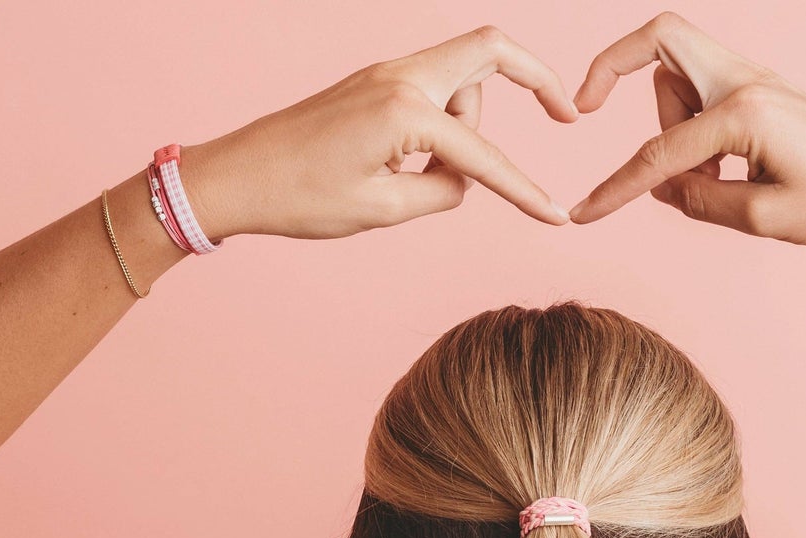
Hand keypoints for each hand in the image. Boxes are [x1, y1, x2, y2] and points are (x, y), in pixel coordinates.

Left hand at [178, 26, 576, 239]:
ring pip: (461, 75)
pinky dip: (445, 122)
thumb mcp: (382, 210)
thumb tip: (465, 178)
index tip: (557, 217)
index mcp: (404, 111)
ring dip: (470, 124)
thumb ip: (441, 192)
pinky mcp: (374, 84)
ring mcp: (385, 74)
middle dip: (536, 77)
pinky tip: (417, 164)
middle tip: (567, 111)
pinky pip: (432, 90)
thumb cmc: (302, 197)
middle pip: (490, 51)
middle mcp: (398, 77)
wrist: (239, 176)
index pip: (484, 157)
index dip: (524, 191)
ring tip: (424, 180)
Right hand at [567, 12, 805, 248]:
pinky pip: (706, 99)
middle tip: (589, 107)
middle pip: (661, 44)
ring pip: (681, 80)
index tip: (581, 215)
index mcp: (744, 111)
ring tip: (712, 188)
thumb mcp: (762, 219)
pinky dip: (697, 134)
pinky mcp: (766, 96)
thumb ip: (699, 201)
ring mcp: (758, 83)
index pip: (659, 154)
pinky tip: (727, 180)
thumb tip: (662, 187)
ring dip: (672, 130)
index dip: (615, 190)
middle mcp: (747, 81)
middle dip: (616, 66)